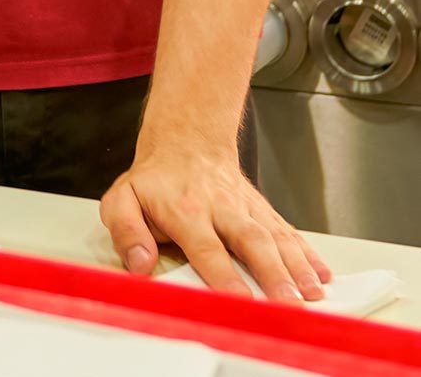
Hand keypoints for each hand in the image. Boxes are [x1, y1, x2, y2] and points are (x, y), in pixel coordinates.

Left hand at [102, 139, 330, 300]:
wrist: (187, 142)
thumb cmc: (156, 181)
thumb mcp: (123, 198)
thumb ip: (126, 230)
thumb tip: (138, 263)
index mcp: (185, 211)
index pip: (206, 247)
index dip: (223, 275)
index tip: (240, 301)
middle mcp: (221, 209)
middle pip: (250, 242)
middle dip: (272, 274)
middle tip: (289, 305)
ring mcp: (247, 209)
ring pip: (276, 237)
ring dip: (297, 267)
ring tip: (313, 295)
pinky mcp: (264, 211)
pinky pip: (289, 232)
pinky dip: (309, 254)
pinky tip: (324, 275)